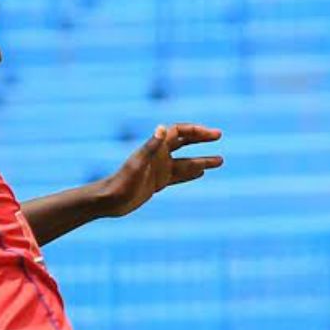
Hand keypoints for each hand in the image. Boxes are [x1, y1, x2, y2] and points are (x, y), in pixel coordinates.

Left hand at [99, 124, 222, 216]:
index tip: (212, 134)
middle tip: (219, 136)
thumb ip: (151, 146)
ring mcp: (159, 169)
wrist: (109, 201)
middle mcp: (158, 156)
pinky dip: (191, 173)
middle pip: (184, 142)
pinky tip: (201, 173)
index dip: (196, 130)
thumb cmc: (121, 182)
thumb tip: (162, 128)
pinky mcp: (157, 182)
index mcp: (155, 148)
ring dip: (202, 160)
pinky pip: (179, 175)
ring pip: (186, 162)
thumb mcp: (137, 165)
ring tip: (220, 161)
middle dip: (201, 138)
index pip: (179, 132)